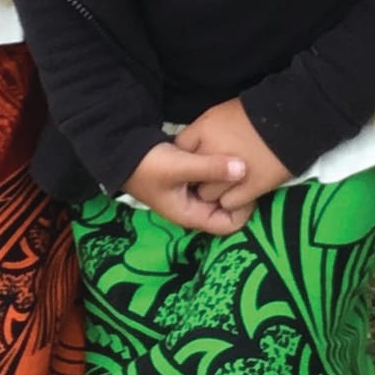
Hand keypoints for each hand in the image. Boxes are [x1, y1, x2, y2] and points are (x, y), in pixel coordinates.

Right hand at [122, 139, 247, 234]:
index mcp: (191, 214)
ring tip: (244, 160)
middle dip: (240, 192)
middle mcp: (193, 207)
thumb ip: (211, 168)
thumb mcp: (180, 166)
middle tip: (252, 170)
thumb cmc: (148, 164)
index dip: (244, 209)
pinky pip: (213, 178)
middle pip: (228, 208)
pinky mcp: (189, 177)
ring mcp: (190, 193)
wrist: (121, 149)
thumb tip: (244, 169)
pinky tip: (228, 153)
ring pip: (221, 192)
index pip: (228, 225)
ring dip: (231, 179)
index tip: (250, 186)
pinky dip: (221, 169)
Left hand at [175, 100, 290, 225]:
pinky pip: (229, 204)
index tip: (195, 159)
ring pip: (208, 195)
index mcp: (204, 131)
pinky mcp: (250, 188)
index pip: (180, 149)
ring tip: (230, 182)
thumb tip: (190, 150)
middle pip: (191, 176)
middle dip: (199, 176)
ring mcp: (230, 174)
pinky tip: (242, 190)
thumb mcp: (220, 114)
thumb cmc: (256, 113)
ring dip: (216, 191)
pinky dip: (233, 200)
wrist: (292, 119)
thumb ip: (201, 132)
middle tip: (213, 173)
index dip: (187, 156)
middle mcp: (212, 153)